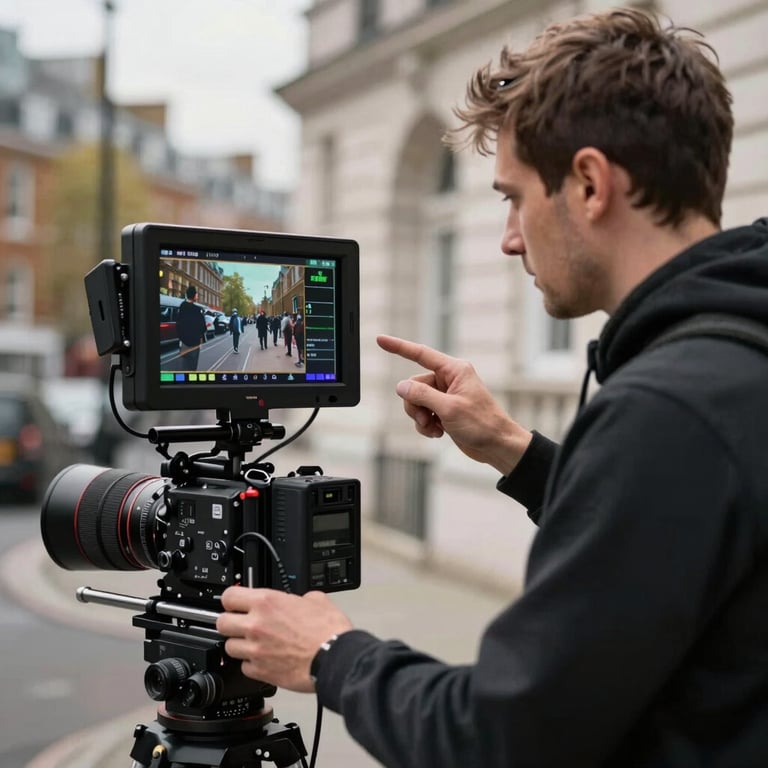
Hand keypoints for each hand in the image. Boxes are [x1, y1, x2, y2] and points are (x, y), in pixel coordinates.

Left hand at [216, 587, 352, 692]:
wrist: (335, 658)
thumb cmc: (328, 631)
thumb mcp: (316, 599)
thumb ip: (298, 598)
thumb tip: (298, 601)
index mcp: (267, 602)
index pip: (229, 596)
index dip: (231, 599)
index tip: (235, 603)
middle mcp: (256, 625)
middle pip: (221, 623)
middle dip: (230, 622)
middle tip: (241, 624)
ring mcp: (256, 650)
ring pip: (229, 647)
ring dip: (240, 645)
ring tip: (255, 644)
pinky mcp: (260, 672)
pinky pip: (244, 667)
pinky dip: (252, 664)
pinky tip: (264, 660)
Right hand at [376, 335, 532, 475]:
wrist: (497, 446)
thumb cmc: (482, 424)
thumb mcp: (449, 408)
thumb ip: (422, 395)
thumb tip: (401, 386)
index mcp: (454, 370)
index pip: (421, 354)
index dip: (399, 347)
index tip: (381, 340)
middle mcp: (449, 380)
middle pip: (414, 384)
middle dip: (415, 404)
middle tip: (426, 419)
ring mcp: (446, 396)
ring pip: (416, 401)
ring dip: (420, 417)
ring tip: (433, 428)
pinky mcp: (445, 410)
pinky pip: (424, 413)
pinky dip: (426, 425)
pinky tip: (438, 432)